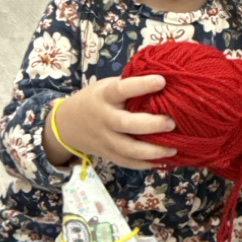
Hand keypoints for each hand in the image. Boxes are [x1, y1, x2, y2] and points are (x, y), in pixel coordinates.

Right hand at [44, 75, 176, 169]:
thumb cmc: (95, 99)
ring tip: (173, 148)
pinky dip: (145, 164)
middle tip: (171, 123)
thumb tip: (161, 77)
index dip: (141, 85)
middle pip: (126, 124)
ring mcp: (105, 139)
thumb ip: (127, 85)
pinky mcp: (108, 154)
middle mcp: (104, 119)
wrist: (67, 124)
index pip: (122, 89)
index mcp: (104, 97)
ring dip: (153, 151)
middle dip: (151, 125)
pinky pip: (127, 163)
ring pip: (128, 150)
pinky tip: (162, 161)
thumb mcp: (105, 86)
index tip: (162, 81)